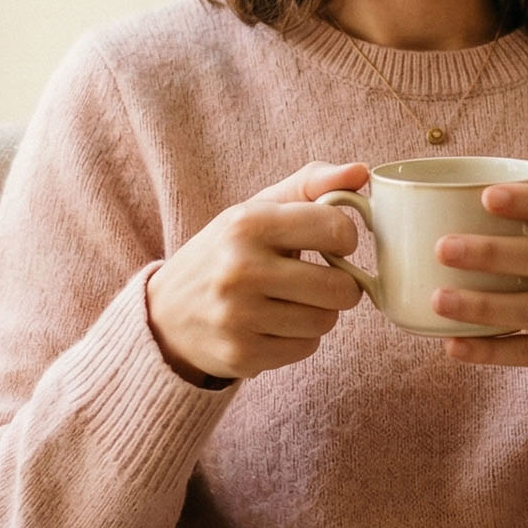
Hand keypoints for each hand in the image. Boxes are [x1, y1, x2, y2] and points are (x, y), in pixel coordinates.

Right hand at [146, 162, 369, 385]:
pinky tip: (275, 325)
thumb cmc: (227, 253)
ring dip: (319, 313)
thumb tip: (361, 172)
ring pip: (325, 321)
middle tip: (322, 279)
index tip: (333, 242)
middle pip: (340, 287)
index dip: (346, 237)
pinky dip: (299, 339)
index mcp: (247, 223)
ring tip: (292, 302)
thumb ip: (311, 185)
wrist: (165, 313)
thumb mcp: (258, 209)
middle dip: (341, 285)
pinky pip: (306, 348)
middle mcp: (240, 268)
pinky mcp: (241, 355)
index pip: (336, 228)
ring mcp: (238, 316)